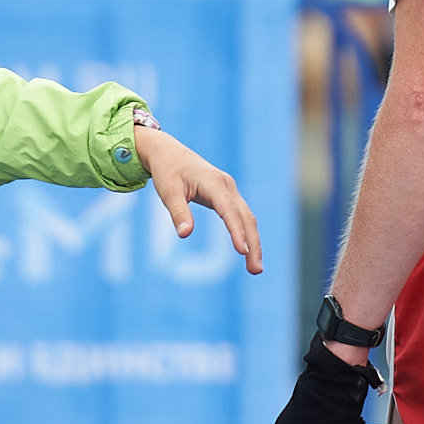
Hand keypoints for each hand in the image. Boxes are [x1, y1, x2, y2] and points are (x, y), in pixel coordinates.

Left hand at [133, 122, 262, 273]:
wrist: (169, 152)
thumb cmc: (167, 171)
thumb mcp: (168, 191)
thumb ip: (178, 212)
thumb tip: (185, 235)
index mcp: (214, 182)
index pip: (229, 210)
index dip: (236, 231)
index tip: (242, 251)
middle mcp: (227, 186)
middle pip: (246, 217)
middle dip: (253, 244)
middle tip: (256, 271)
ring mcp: (230, 190)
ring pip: (247, 218)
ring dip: (253, 242)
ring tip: (254, 269)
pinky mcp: (227, 196)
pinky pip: (241, 216)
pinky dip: (246, 234)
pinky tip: (247, 251)